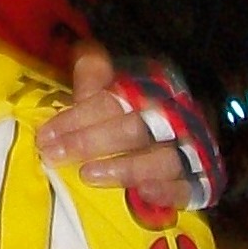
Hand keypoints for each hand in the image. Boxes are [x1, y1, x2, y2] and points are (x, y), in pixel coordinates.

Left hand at [51, 47, 225, 211]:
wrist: (185, 145)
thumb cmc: (136, 119)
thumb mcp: (116, 96)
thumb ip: (97, 81)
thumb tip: (85, 54)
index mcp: (152, 92)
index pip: (113, 101)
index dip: (78, 117)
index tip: (46, 135)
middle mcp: (174, 119)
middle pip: (134, 129)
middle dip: (90, 142)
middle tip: (55, 156)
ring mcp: (190, 151)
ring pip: (162, 158)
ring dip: (126, 168)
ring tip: (88, 175)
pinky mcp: (201, 182)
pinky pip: (188, 188)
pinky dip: (166, 191)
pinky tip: (143, 194)